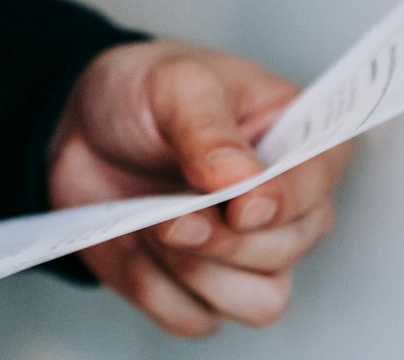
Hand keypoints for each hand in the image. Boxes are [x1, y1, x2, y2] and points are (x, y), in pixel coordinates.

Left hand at [48, 41, 352, 336]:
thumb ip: (208, 130)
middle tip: (170, 211)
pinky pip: (195, 318)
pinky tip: (136, 244)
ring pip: (258, 302)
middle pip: (285, 252)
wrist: (84, 128)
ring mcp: (249, 254)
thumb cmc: (146, 93)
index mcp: (299, 143)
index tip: (239, 205)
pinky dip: (157, 289)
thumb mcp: (175, 85)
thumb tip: (242, 179)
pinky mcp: (201, 288)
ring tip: (153, 224)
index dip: (283, 203)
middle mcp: (287, 207)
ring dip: (196, 271)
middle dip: (221, 239)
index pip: (318, 185)